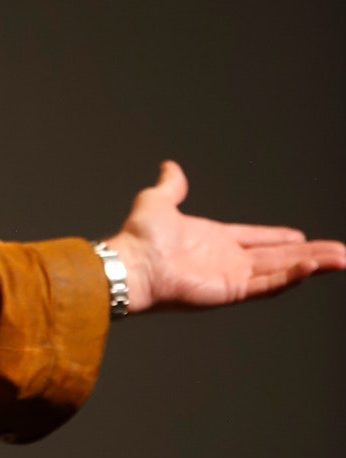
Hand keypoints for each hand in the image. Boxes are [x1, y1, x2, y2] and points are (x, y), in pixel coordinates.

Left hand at [105, 161, 345, 313]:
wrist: (131, 263)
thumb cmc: (139, 236)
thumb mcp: (158, 200)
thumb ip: (171, 185)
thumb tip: (171, 166)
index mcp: (213, 239)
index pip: (255, 238)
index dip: (278, 238)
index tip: (301, 236)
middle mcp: (226, 259)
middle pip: (277, 257)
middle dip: (310, 254)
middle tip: (339, 253)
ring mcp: (231, 276)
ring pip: (282, 271)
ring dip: (312, 265)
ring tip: (341, 260)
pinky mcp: (232, 290)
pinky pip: (268, 284)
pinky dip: (291, 277)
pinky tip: (311, 268)